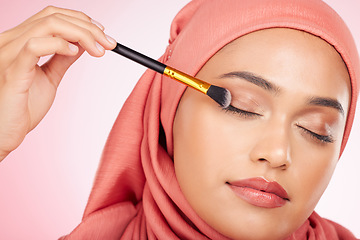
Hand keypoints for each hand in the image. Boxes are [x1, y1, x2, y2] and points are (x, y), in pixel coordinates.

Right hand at [0, 6, 115, 160]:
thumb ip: (62, 59)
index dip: (80, 19)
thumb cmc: (23, 106)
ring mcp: (9, 54)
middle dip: (87, 27)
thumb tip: (81, 44)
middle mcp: (11, 41)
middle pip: (53, 16)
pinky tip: (75, 53)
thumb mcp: (49, 77)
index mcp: (19, 41)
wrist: (6, 133)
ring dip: (81, 34)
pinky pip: (35, 46)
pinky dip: (59, 45)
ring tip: (98, 50)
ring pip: (48, 26)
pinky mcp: (12, 71)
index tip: (102, 33)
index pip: (51, 15)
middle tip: (109, 43)